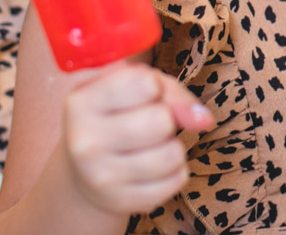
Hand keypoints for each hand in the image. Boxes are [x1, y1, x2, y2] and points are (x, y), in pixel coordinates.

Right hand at [62, 61, 213, 216]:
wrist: (83, 171)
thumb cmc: (117, 116)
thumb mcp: (134, 89)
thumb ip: (171, 93)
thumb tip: (204, 120)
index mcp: (81, 102)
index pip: (143, 83)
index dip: (153, 86)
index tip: (140, 95)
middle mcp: (85, 141)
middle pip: (160, 121)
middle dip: (165, 118)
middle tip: (148, 123)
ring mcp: (101, 176)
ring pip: (172, 154)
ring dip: (173, 146)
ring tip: (153, 145)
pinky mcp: (122, 201)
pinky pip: (176, 180)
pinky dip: (175, 170)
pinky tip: (154, 168)